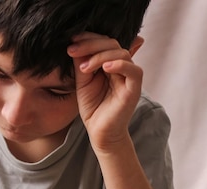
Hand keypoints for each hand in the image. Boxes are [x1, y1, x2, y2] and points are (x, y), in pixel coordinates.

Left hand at [67, 32, 143, 150]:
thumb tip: (77, 45)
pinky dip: (119, 65)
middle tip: (73, 50)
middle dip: (91, 44)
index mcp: (110, 64)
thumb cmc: (93, 109)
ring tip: (85, 68)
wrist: (100, 133)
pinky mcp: (134, 89)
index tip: (71, 41)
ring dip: (100, 56)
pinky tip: (105, 68)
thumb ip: (82, 65)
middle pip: (113, 44)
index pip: (104, 43)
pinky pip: (134, 71)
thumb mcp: (82, 83)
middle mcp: (122, 68)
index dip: (89, 38)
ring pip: (121, 54)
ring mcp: (129, 77)